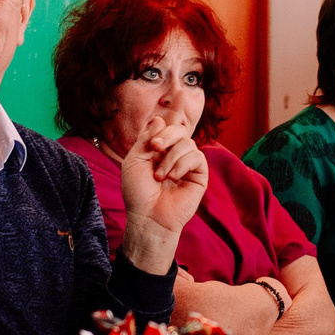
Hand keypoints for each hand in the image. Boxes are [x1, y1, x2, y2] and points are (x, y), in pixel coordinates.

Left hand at [121, 112, 208, 258]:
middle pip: (180, 130)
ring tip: (160, 177)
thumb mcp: (134, 161)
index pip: (165, 127)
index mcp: (158, 150)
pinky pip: (197, 157)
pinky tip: (173, 178)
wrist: (148, 216)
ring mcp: (188, 164)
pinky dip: (182, 165)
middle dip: (167, 136)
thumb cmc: (138, 192)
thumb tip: (159, 119)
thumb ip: (145, 139)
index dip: (160, 131)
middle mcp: (174, 155)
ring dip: (171, 158)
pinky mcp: (199, 175)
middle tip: (156, 148)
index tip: (151, 145)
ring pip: (187, 143)